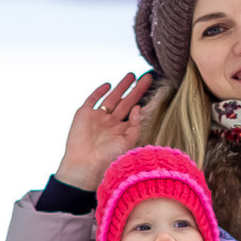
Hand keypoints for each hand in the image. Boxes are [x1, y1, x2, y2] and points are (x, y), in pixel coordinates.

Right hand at [55, 72, 153, 189]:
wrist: (84, 165)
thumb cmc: (107, 159)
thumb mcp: (127, 142)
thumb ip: (134, 125)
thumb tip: (138, 107)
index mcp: (122, 130)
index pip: (136, 111)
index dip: (144, 101)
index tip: (156, 90)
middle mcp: (111, 123)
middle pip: (126, 102)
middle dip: (137, 89)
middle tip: (148, 76)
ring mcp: (97, 118)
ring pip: (112, 98)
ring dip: (121, 87)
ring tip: (131, 75)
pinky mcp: (83, 114)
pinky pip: (92, 100)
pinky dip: (99, 92)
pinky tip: (108, 84)